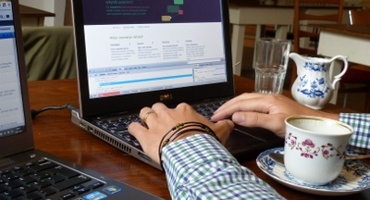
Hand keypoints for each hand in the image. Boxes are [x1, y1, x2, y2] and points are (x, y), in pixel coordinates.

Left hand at [128, 102, 233, 163]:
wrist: (192, 152)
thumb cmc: (204, 142)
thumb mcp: (219, 131)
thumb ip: (223, 124)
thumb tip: (229, 122)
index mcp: (185, 110)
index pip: (179, 107)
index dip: (178, 113)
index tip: (179, 119)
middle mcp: (168, 114)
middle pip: (159, 106)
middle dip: (159, 112)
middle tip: (161, 119)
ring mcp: (155, 124)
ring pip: (145, 113)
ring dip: (145, 116)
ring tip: (145, 120)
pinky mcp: (146, 136)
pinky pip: (133, 127)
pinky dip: (132, 128)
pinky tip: (133, 129)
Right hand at [211, 93, 337, 136]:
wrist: (317, 124)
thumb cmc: (298, 125)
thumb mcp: (275, 124)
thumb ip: (255, 119)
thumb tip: (235, 116)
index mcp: (266, 100)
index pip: (240, 104)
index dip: (226, 110)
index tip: (215, 117)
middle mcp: (267, 97)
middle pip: (242, 99)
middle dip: (227, 105)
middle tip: (215, 114)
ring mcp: (271, 100)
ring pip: (247, 99)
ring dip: (234, 104)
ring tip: (225, 111)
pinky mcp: (275, 104)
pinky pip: (253, 101)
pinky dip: (243, 105)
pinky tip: (242, 110)